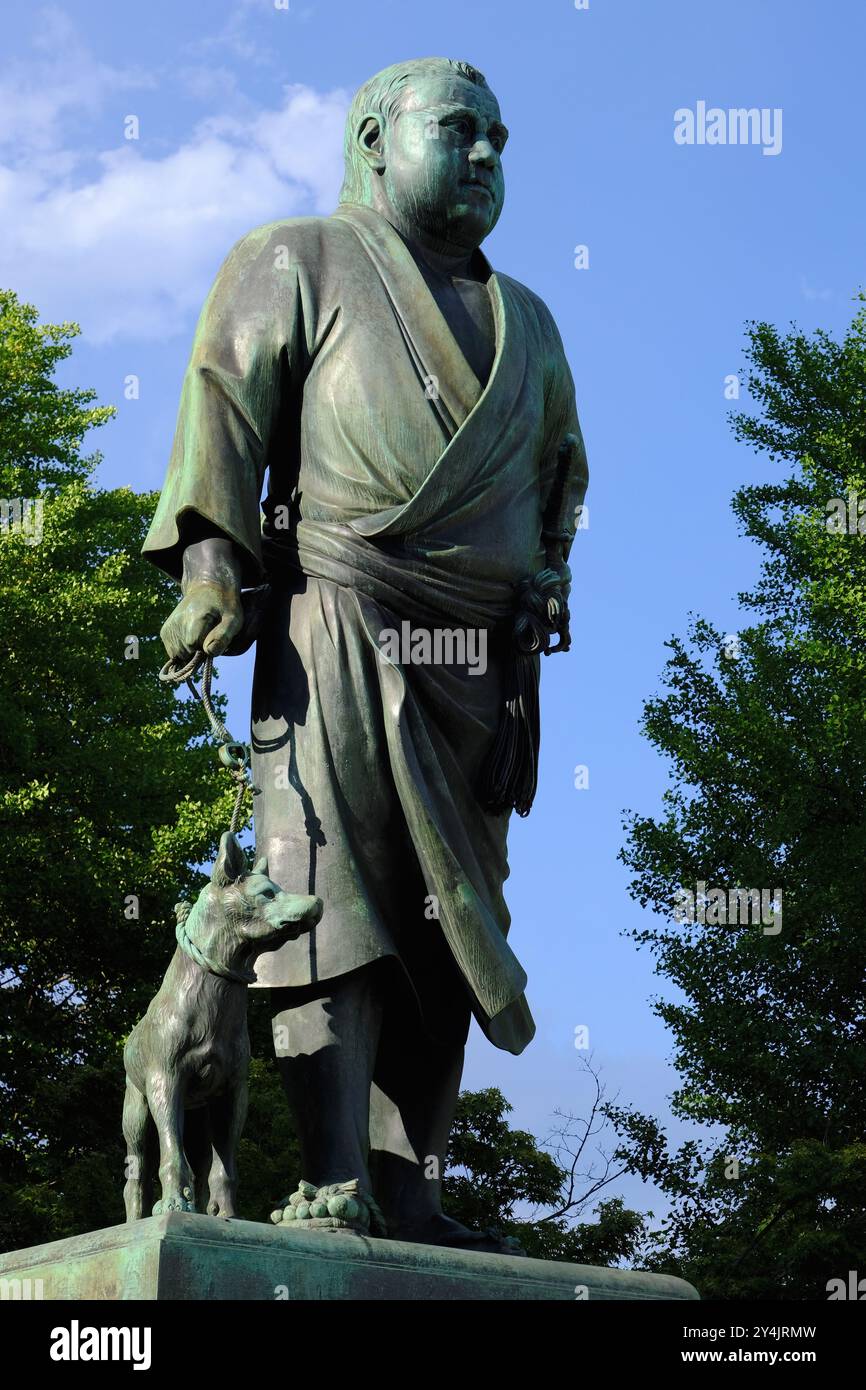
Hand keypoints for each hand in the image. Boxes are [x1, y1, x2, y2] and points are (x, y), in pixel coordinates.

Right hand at [159, 536, 243, 660]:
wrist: (207, 589)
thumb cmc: (224, 606)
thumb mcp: (233, 619)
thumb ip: (223, 636)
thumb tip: (209, 651)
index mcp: (194, 618)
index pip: (196, 647)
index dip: (207, 647)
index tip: (214, 635)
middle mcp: (177, 622)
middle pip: (187, 653)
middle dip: (199, 650)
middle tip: (209, 633)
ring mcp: (168, 627)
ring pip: (178, 655)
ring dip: (191, 650)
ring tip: (200, 633)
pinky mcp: (164, 632)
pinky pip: (173, 652)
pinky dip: (183, 649)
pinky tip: (191, 636)